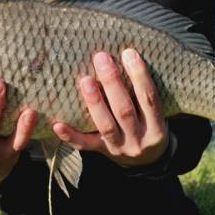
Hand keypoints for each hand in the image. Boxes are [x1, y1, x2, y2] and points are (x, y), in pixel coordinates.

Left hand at [52, 49, 168, 167]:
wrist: (147, 162)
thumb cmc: (150, 125)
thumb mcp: (156, 114)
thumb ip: (145, 93)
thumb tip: (128, 54)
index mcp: (157, 128)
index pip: (149, 99)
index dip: (140, 75)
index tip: (128, 52)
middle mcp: (139, 140)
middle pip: (125, 110)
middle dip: (113, 83)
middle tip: (101, 58)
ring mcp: (119, 148)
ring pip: (105, 126)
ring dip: (94, 102)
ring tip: (85, 80)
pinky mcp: (102, 152)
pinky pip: (84, 145)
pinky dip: (70, 135)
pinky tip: (57, 123)